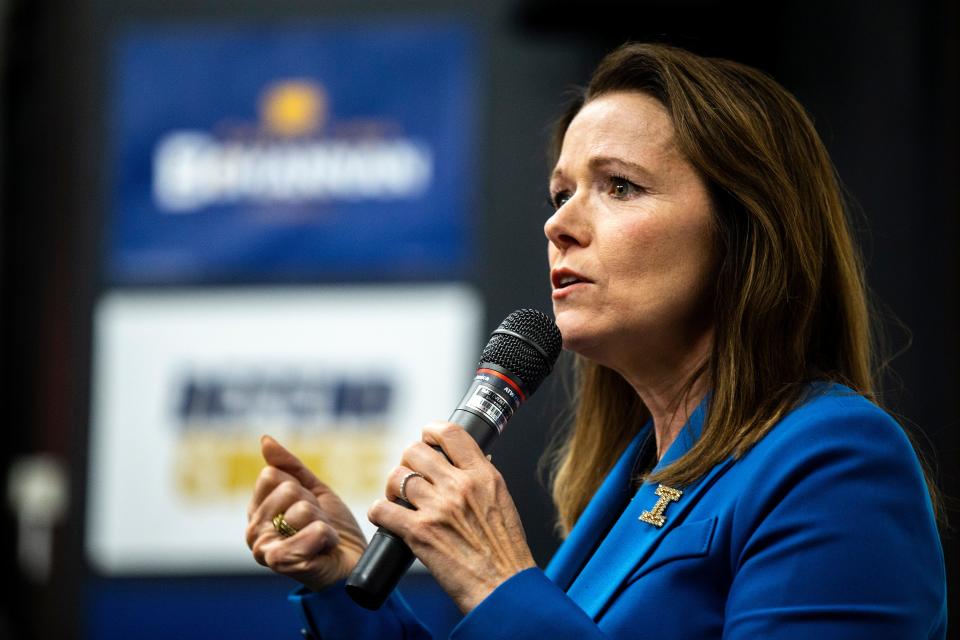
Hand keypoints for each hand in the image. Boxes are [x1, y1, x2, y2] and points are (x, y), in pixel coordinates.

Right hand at [246, 435, 366, 590]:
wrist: (352, 563)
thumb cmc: (331, 529)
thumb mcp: (314, 490)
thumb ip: (289, 466)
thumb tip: (264, 440)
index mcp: (257, 511)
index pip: (271, 475)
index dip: (300, 487)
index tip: (308, 506)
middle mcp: (254, 531)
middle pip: (287, 490)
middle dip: (313, 506)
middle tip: (316, 525)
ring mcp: (264, 549)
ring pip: (301, 510)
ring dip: (322, 523)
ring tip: (320, 539)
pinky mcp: (281, 563)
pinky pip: (312, 531)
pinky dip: (327, 537)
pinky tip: (323, 549)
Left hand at [367, 422, 536, 612]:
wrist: (504, 587)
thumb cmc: (505, 552)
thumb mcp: (502, 502)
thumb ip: (481, 480)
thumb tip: (465, 465)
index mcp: (483, 476)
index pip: (450, 433)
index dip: (431, 430)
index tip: (426, 437)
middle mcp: (459, 486)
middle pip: (416, 451)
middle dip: (408, 461)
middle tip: (411, 475)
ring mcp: (437, 508)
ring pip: (397, 477)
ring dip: (392, 487)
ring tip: (398, 499)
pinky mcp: (419, 533)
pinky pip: (383, 509)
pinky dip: (380, 512)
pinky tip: (386, 517)